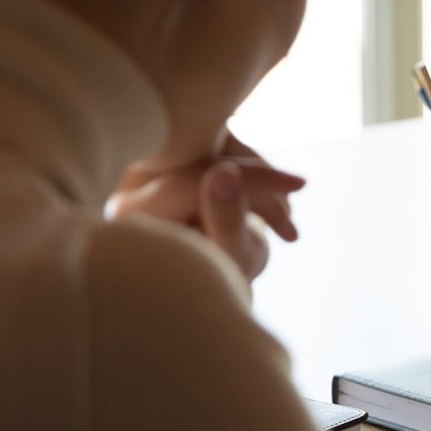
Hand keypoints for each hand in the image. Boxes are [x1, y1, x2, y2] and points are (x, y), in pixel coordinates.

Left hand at [111, 135, 305, 280]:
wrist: (206, 285)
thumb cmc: (216, 281)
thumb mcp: (228, 261)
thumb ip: (224, 221)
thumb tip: (225, 171)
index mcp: (135, 213)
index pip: (195, 180)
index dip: (250, 179)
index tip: (299, 185)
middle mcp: (131, 184)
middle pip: (205, 156)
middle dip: (255, 177)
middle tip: (291, 211)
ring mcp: (149, 168)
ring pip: (217, 145)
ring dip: (258, 176)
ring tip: (285, 220)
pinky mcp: (171, 158)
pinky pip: (220, 145)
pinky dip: (251, 172)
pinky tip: (274, 208)